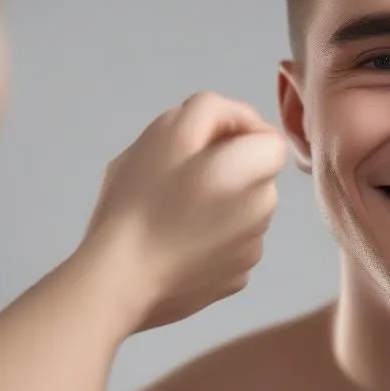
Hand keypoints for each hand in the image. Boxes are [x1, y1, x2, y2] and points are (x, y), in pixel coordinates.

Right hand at [78, 92, 287, 332]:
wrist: (120, 281)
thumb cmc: (141, 199)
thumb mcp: (169, 129)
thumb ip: (213, 109)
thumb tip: (241, 123)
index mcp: (253, 170)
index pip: (269, 138)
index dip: (237, 132)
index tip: (199, 146)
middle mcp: (265, 210)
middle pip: (256, 175)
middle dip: (225, 169)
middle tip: (175, 179)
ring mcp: (253, 250)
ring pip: (243, 210)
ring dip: (218, 205)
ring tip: (171, 215)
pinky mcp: (236, 279)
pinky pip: (230, 245)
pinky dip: (210, 241)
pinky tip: (176, 246)